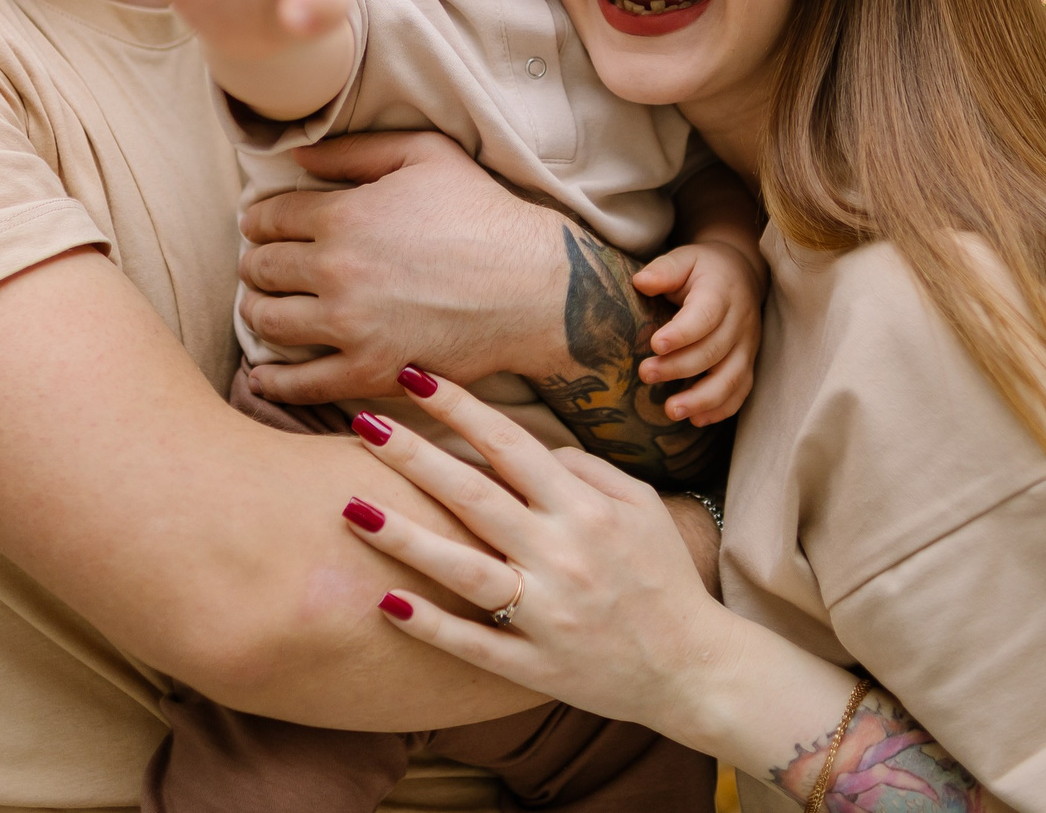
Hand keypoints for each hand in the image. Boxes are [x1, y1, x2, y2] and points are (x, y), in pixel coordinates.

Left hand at [239, 133, 569, 402]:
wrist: (535, 284)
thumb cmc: (483, 212)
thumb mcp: (424, 155)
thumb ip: (354, 150)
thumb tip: (296, 156)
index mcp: (343, 216)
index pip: (270, 219)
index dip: (258, 221)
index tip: (258, 227)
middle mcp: (336, 271)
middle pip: (263, 269)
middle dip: (255, 265)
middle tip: (259, 267)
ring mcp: (350, 327)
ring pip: (269, 321)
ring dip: (256, 312)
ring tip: (261, 308)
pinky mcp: (370, 372)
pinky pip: (302, 383)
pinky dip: (273, 380)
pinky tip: (262, 375)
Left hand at [340, 369, 739, 736]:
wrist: (695, 669)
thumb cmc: (662, 577)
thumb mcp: (638, 507)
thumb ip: (584, 470)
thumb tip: (527, 446)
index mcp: (585, 511)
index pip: (510, 445)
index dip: (459, 406)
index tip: (413, 376)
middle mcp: (562, 556)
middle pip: (474, 496)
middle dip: (414, 455)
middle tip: (363, 422)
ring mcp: (546, 615)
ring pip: (462, 571)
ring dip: (404, 537)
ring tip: (349, 507)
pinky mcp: (535, 667)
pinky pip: (473, 644)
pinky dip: (429, 624)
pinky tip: (384, 602)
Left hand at [632, 240, 763, 425]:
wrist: (742, 274)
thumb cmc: (703, 269)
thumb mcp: (684, 258)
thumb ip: (664, 270)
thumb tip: (640, 282)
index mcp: (721, 292)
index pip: (706, 315)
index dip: (682, 333)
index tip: (655, 344)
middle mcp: (739, 322)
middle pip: (713, 351)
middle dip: (679, 367)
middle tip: (645, 374)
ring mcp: (747, 346)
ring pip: (731, 379)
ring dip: (701, 399)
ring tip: (671, 410)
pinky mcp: (748, 363)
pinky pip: (741, 391)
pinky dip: (721, 409)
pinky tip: (696, 420)